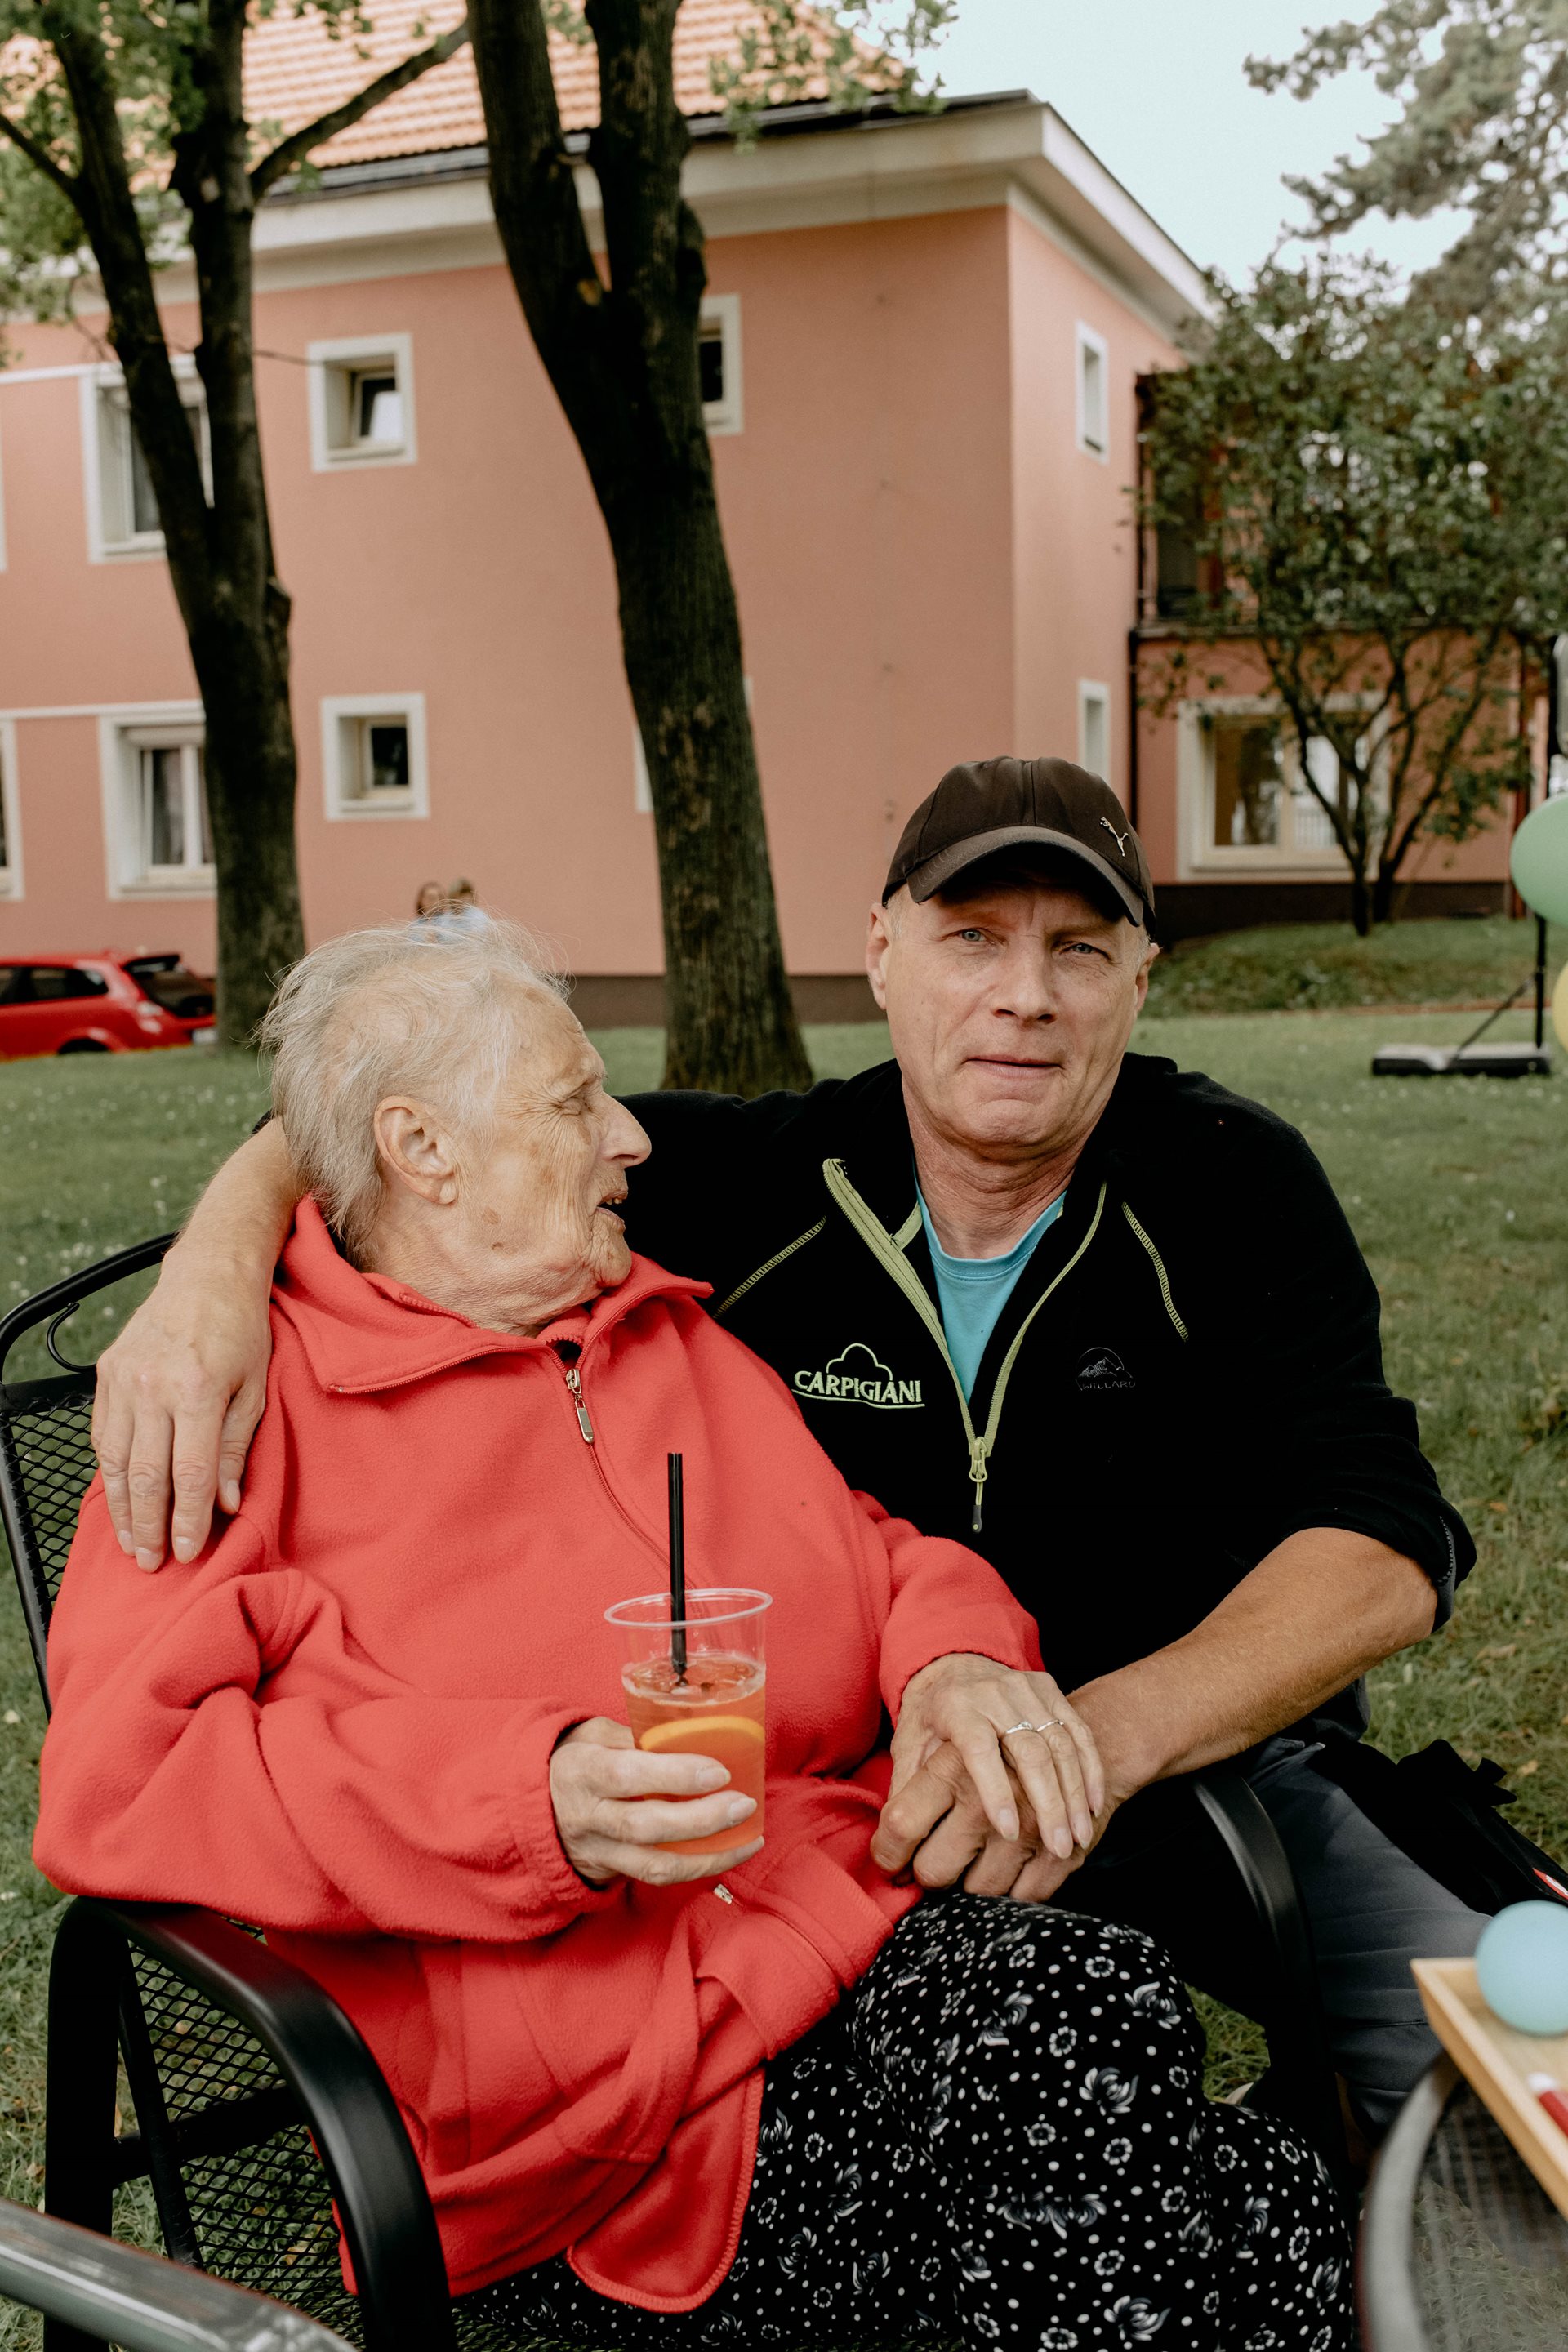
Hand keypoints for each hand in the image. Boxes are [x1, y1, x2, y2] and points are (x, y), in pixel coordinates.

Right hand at [92, 1246, 271, 1569]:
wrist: (207, 1275)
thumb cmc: (241, 1330)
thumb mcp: (255, 1388)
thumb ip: (236, 1448)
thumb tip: (225, 1503)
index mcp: (197, 1391)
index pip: (187, 1475)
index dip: (186, 1521)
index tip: (187, 1553)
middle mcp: (153, 1387)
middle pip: (145, 1475)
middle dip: (149, 1526)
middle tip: (154, 1562)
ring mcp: (124, 1380)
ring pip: (115, 1460)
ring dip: (122, 1508)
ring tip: (133, 1542)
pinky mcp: (107, 1373)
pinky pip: (102, 1433)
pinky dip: (108, 1469)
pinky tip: (118, 1496)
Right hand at [550, 1718, 762, 1885]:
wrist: (531, 1807)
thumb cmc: (576, 1759)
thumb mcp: (594, 1735)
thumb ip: (635, 1736)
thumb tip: (689, 1731)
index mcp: (582, 1770)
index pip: (627, 1775)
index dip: (674, 1775)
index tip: (717, 1770)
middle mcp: (588, 1816)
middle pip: (646, 1826)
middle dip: (701, 1819)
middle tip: (743, 1803)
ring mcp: (598, 1849)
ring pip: (654, 1865)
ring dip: (709, 1855)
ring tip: (749, 1836)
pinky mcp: (610, 1872)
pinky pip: (657, 1877)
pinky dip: (698, 1868)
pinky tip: (729, 1852)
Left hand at [873, 1655, 1103, 1882]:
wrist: (957, 1661)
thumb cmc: (932, 1714)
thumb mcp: (911, 1741)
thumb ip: (907, 1787)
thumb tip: (896, 1841)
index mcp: (957, 1705)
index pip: (978, 1748)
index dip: (993, 1789)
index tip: (1006, 1831)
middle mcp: (996, 1694)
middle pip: (1030, 1749)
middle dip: (1048, 1802)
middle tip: (1057, 1846)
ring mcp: (1029, 1691)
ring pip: (1060, 1744)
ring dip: (1073, 1794)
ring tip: (1077, 1837)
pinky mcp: (1052, 1692)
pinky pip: (1078, 1733)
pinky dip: (1089, 1772)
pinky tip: (1092, 1808)